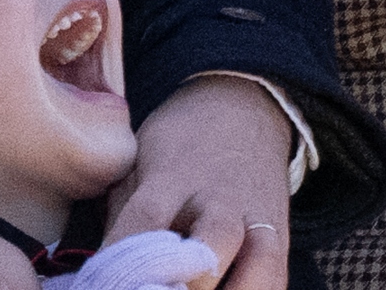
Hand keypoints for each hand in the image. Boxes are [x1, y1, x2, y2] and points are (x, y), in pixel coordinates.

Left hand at [106, 78, 293, 289]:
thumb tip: (103, 272)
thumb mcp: (139, 161)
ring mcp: (257, 219)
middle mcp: (221, 198)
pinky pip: (277, 277)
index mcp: (174, 173)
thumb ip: (123, 215)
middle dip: (189, 280)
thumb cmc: (178, 145)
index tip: (106, 279)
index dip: (126, 252)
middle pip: (213, 243)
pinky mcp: (282, 237)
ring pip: (262, 264)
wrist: (243, 112)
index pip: (148, 216)